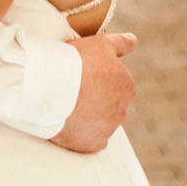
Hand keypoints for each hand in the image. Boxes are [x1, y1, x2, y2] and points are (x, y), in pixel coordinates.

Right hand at [49, 32, 136, 153]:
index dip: (97, 78)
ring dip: (88, 117)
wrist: (52, 86)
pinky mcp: (92, 144)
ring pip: (99, 123)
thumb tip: (134, 41)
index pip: (115, 84)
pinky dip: (82, 134)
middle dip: (95, 99)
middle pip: (108, 105)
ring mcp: (107, 129)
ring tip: (66, 105)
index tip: (81, 74)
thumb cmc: (76, 61)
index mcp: (127, 87)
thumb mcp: (101, 43)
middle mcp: (122, 110)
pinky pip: (90, 140)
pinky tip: (70, 123)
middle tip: (72, 89)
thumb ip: (121, 44)